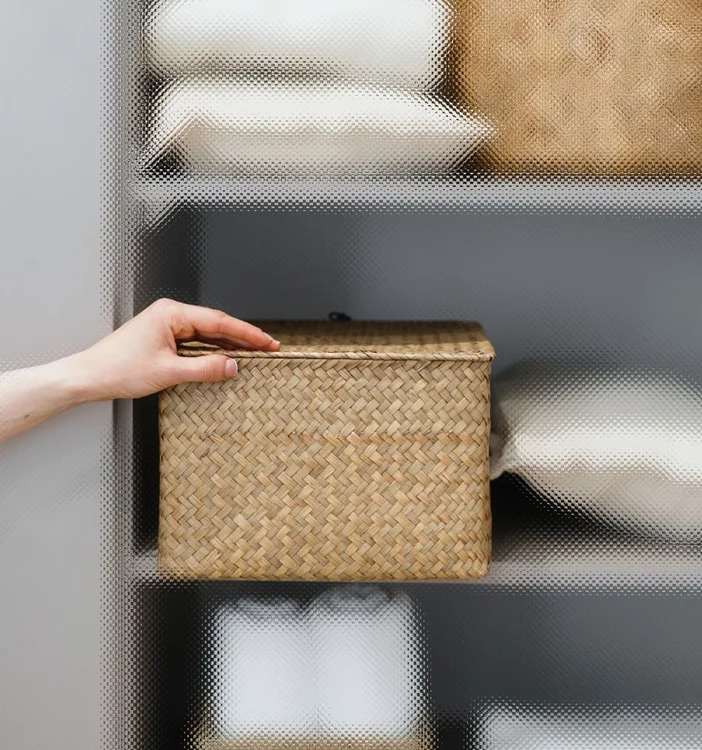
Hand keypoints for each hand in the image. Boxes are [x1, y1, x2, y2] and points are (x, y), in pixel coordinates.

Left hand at [67, 298, 279, 401]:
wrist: (89, 376)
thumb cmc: (118, 369)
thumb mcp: (168, 372)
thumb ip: (205, 368)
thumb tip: (232, 365)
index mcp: (172, 313)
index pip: (220, 321)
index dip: (248, 333)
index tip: (267, 342)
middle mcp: (170, 314)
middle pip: (217, 324)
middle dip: (243, 337)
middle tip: (268, 347)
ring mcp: (167, 325)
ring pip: (207, 332)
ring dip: (229, 343)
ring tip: (254, 353)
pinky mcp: (163, 337)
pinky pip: (195, 340)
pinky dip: (213, 349)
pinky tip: (226, 357)